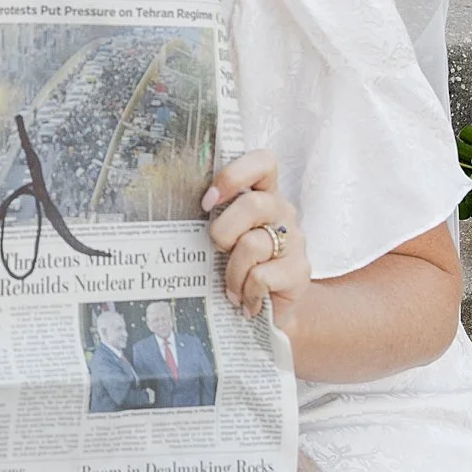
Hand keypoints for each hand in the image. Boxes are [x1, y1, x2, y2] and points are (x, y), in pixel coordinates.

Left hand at [204, 149, 309, 332]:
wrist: (271, 309)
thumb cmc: (240, 265)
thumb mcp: (226, 237)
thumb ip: (214, 218)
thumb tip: (171, 211)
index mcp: (264, 195)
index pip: (264, 162)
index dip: (235, 175)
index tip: (208, 201)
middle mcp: (283, 212)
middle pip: (252, 204)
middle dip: (223, 231)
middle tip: (218, 250)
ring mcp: (295, 240)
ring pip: (252, 245)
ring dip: (232, 271)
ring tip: (231, 286)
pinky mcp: (299, 271)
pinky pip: (261, 277)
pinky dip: (245, 292)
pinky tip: (245, 300)